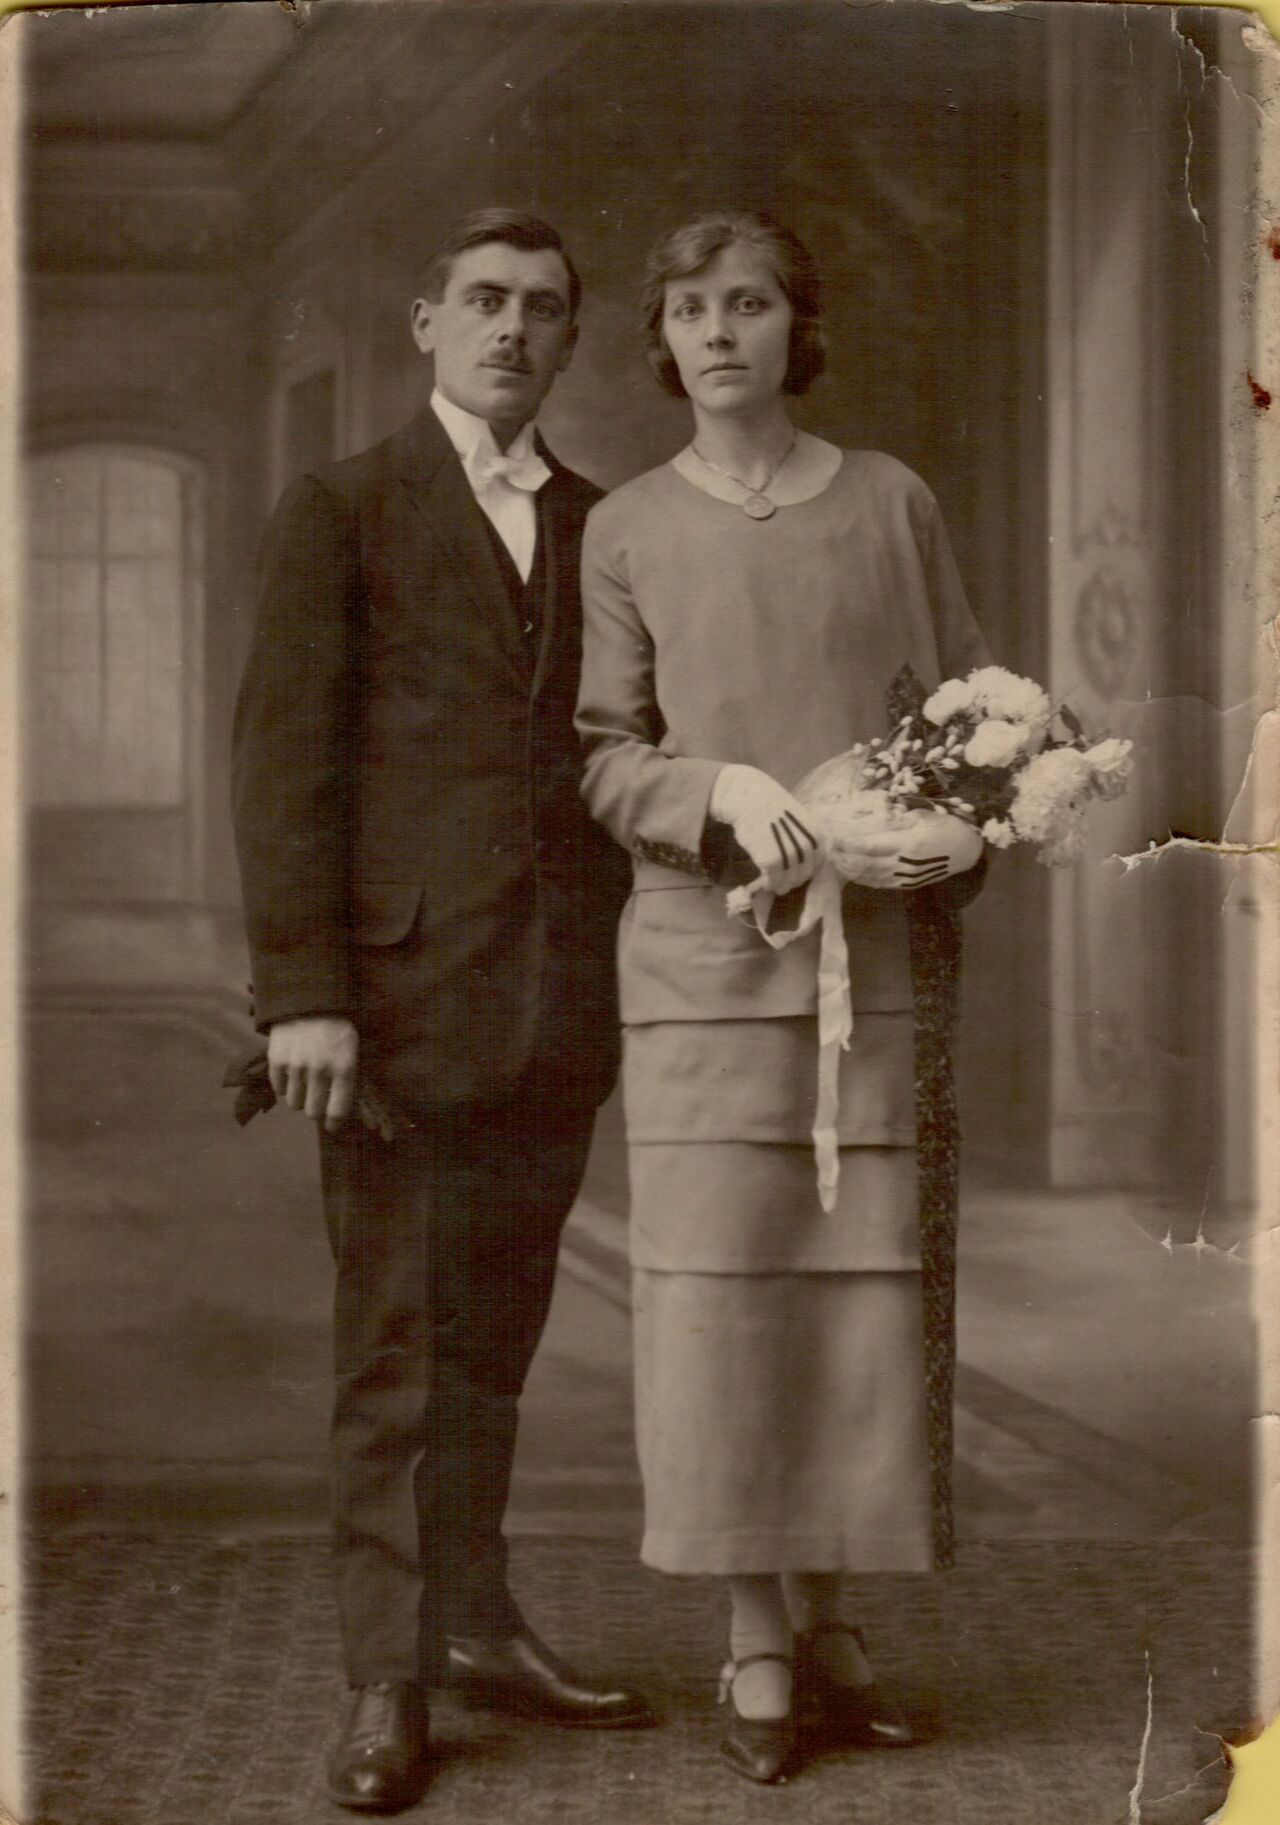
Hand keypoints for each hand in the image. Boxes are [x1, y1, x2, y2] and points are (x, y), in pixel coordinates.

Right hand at [267, 1017, 358, 1132]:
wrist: (309, 999)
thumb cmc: (337, 1027)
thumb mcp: (352, 1049)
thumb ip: (348, 1078)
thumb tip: (341, 1107)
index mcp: (344, 1068)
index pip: (337, 1111)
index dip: (334, 1123)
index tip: (332, 1126)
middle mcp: (319, 1071)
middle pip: (313, 1112)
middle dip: (316, 1111)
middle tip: (317, 1103)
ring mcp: (296, 1066)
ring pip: (294, 1104)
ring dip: (300, 1099)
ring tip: (304, 1086)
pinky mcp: (277, 1060)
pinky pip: (279, 1089)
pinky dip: (285, 1086)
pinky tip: (292, 1074)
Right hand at [709, 764, 823, 896]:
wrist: (750, 798)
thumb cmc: (771, 805)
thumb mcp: (801, 817)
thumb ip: (807, 836)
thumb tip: (805, 855)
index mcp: (817, 835)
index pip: (819, 863)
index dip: (809, 871)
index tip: (801, 874)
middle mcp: (807, 847)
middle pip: (804, 874)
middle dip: (795, 880)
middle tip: (787, 883)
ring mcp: (790, 855)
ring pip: (789, 880)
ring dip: (782, 886)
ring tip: (777, 887)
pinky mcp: (771, 861)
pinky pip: (773, 880)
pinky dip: (770, 885)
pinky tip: (766, 884)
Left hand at [832, 810, 982, 890]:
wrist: (968, 850)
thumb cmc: (946, 825)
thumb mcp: (922, 816)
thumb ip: (896, 819)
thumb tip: (871, 816)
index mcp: (909, 842)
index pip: (871, 845)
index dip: (851, 843)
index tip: (836, 836)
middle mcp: (906, 862)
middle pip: (868, 863)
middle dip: (847, 857)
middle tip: (830, 850)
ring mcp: (907, 875)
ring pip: (873, 876)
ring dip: (853, 870)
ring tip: (836, 862)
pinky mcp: (909, 883)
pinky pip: (883, 883)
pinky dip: (866, 879)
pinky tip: (855, 874)